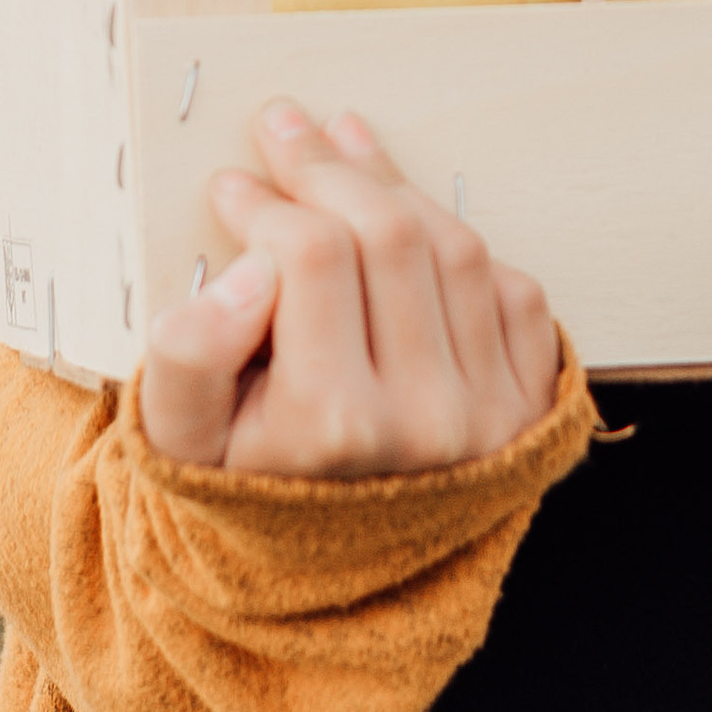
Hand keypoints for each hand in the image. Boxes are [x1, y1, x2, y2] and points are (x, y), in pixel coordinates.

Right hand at [139, 99, 561, 477]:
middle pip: (389, 234)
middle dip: (328, 167)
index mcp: (335, 427)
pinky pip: (510, 285)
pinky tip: (408, 221)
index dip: (266, 200)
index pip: (310, 256)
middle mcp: (427, 423)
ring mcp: (491, 415)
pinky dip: (457, 241)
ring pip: (454, 244)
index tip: (231, 181)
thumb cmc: (247, 488)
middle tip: (283, 128)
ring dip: (394, 185)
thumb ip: (190, 357)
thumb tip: (249, 271)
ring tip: (343, 150)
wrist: (331, 582)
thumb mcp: (181, 440)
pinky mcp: (530, 408)